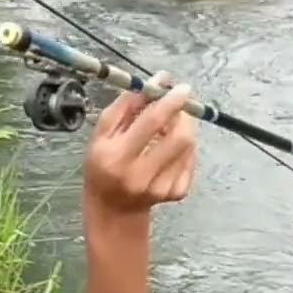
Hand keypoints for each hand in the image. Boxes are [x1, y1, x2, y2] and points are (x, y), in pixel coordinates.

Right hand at [82, 71, 198, 221]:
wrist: (114, 209)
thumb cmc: (103, 165)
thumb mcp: (102, 134)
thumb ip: (125, 106)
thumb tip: (154, 83)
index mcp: (117, 156)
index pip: (152, 122)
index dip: (170, 101)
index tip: (181, 87)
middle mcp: (140, 175)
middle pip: (179, 137)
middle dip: (185, 115)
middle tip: (180, 105)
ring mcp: (161, 188)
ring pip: (189, 147)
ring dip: (184, 128)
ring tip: (169, 126)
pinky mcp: (176, 194)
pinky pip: (190, 161)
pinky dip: (185, 148)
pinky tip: (171, 148)